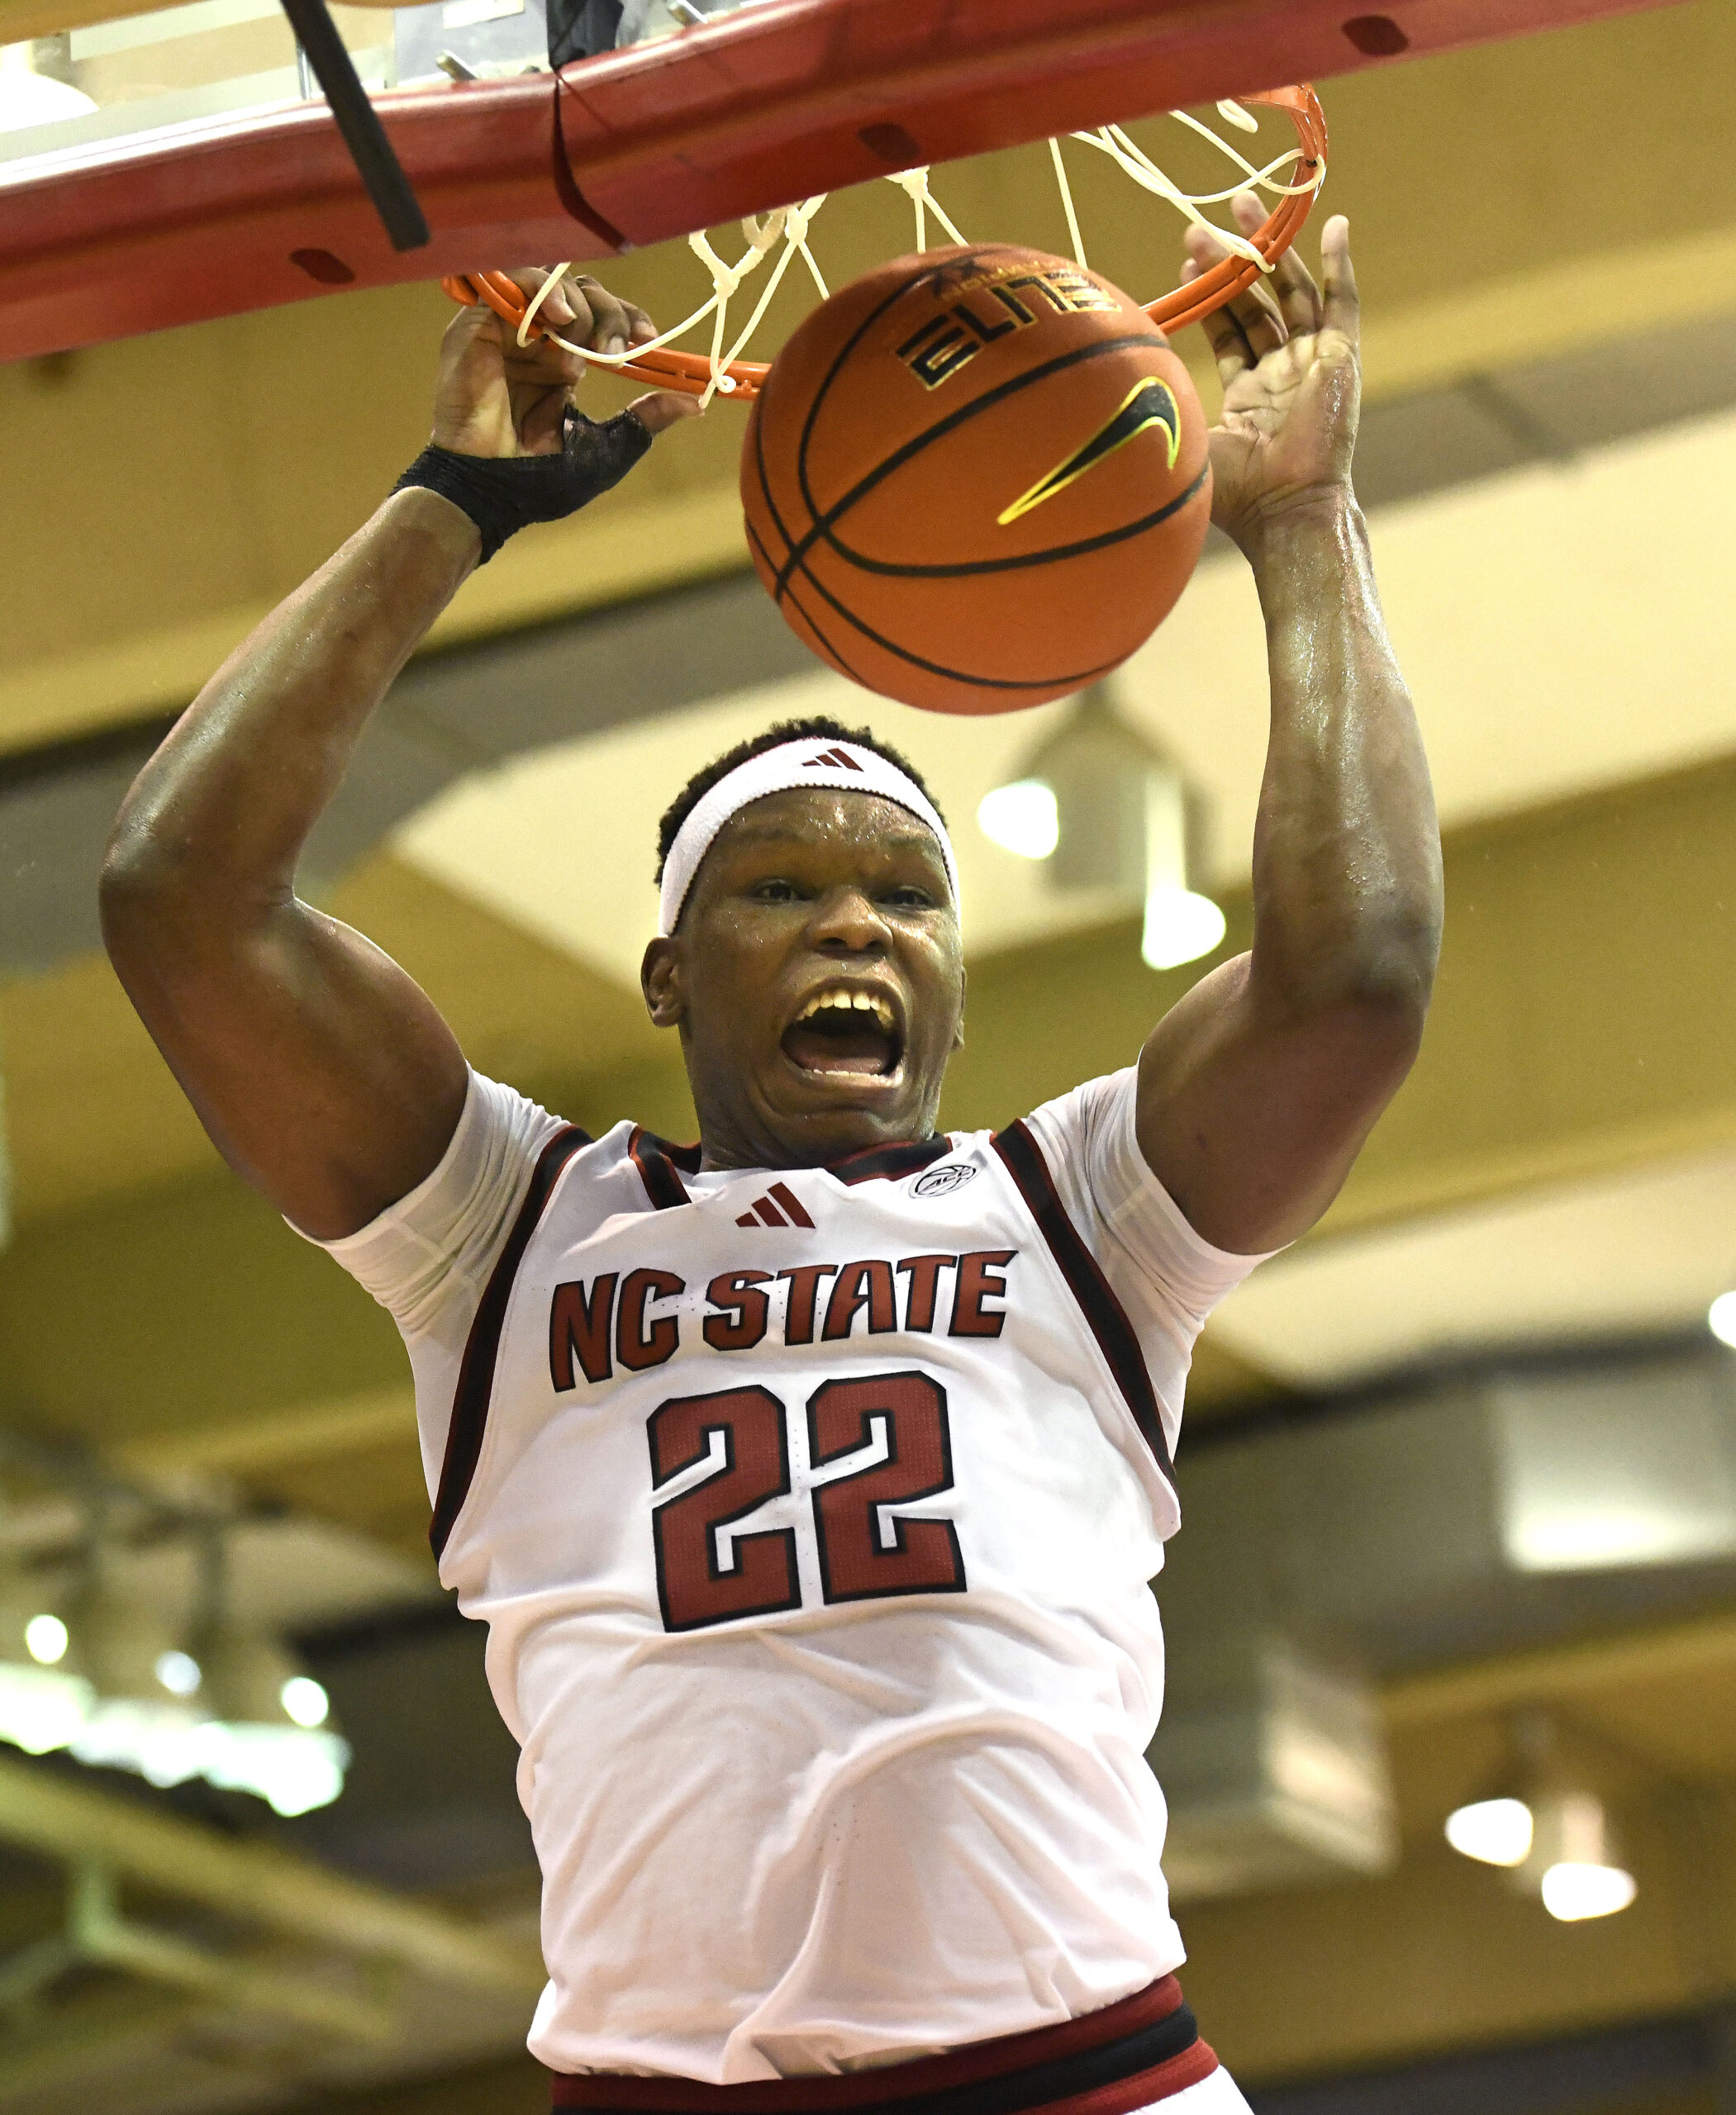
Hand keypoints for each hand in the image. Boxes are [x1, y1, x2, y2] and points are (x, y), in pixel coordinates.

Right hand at [430, 267, 698, 457]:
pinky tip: (559, 321)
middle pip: (582, 293)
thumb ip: (645, 419)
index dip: (628, 319)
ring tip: (583, 340)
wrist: (491, 492)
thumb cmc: (540, 479)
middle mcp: (536, 340)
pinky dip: (539, 289)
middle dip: (610, 314)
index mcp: (564, 363)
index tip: (648, 341)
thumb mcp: (607, 447)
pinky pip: (508, 281)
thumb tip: (694, 403)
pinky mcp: (475, 325)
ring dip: (579, 304)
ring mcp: (505, 330)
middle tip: (614, 351)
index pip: (602, 316)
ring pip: (550, 281)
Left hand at [1180, 202, 1359, 554]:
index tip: (1184, 261)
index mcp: (1248, 395)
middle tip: (1201, 223)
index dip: (1208, 293)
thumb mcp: (1182, 443)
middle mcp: (1281, 375)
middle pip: (1257, 301)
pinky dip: (1340, 263)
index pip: (1227, 329)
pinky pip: (1343, 302)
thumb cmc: (1234, 496)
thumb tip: (1094, 401)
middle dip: (1230, 260)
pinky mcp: (1342, 359)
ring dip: (1269, 248)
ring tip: (1243, 203)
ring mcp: (1312, 364)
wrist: (1285, 513)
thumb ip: (1156, 411)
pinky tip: (1334, 224)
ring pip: (1291, 291)